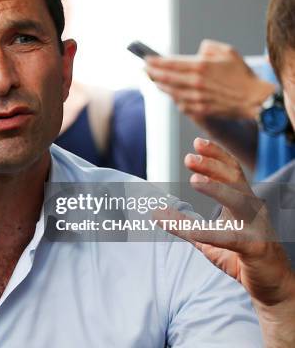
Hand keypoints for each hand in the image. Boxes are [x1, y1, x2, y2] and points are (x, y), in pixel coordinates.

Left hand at [145, 40, 273, 119]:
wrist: (253, 99)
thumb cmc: (242, 74)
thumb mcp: (228, 52)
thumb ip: (209, 48)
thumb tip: (197, 51)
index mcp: (201, 66)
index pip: (170, 63)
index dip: (156, 62)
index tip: (146, 59)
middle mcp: (195, 82)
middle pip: (166, 78)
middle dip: (152, 73)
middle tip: (144, 70)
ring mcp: (196, 98)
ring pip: (170, 92)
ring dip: (160, 86)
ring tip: (154, 80)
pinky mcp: (199, 109)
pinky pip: (180, 104)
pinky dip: (174, 98)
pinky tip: (171, 94)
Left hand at [158, 138, 294, 346]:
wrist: (271, 284)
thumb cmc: (240, 255)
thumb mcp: (208, 237)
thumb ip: (185, 224)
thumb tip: (157, 212)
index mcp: (243, 202)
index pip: (231, 171)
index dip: (216, 156)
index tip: (197, 143)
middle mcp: (252, 209)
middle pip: (234, 179)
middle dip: (212, 165)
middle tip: (189, 157)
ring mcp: (256, 228)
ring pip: (239, 202)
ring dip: (217, 189)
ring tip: (195, 180)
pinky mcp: (254, 248)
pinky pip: (230, 238)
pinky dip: (208, 233)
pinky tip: (191, 230)